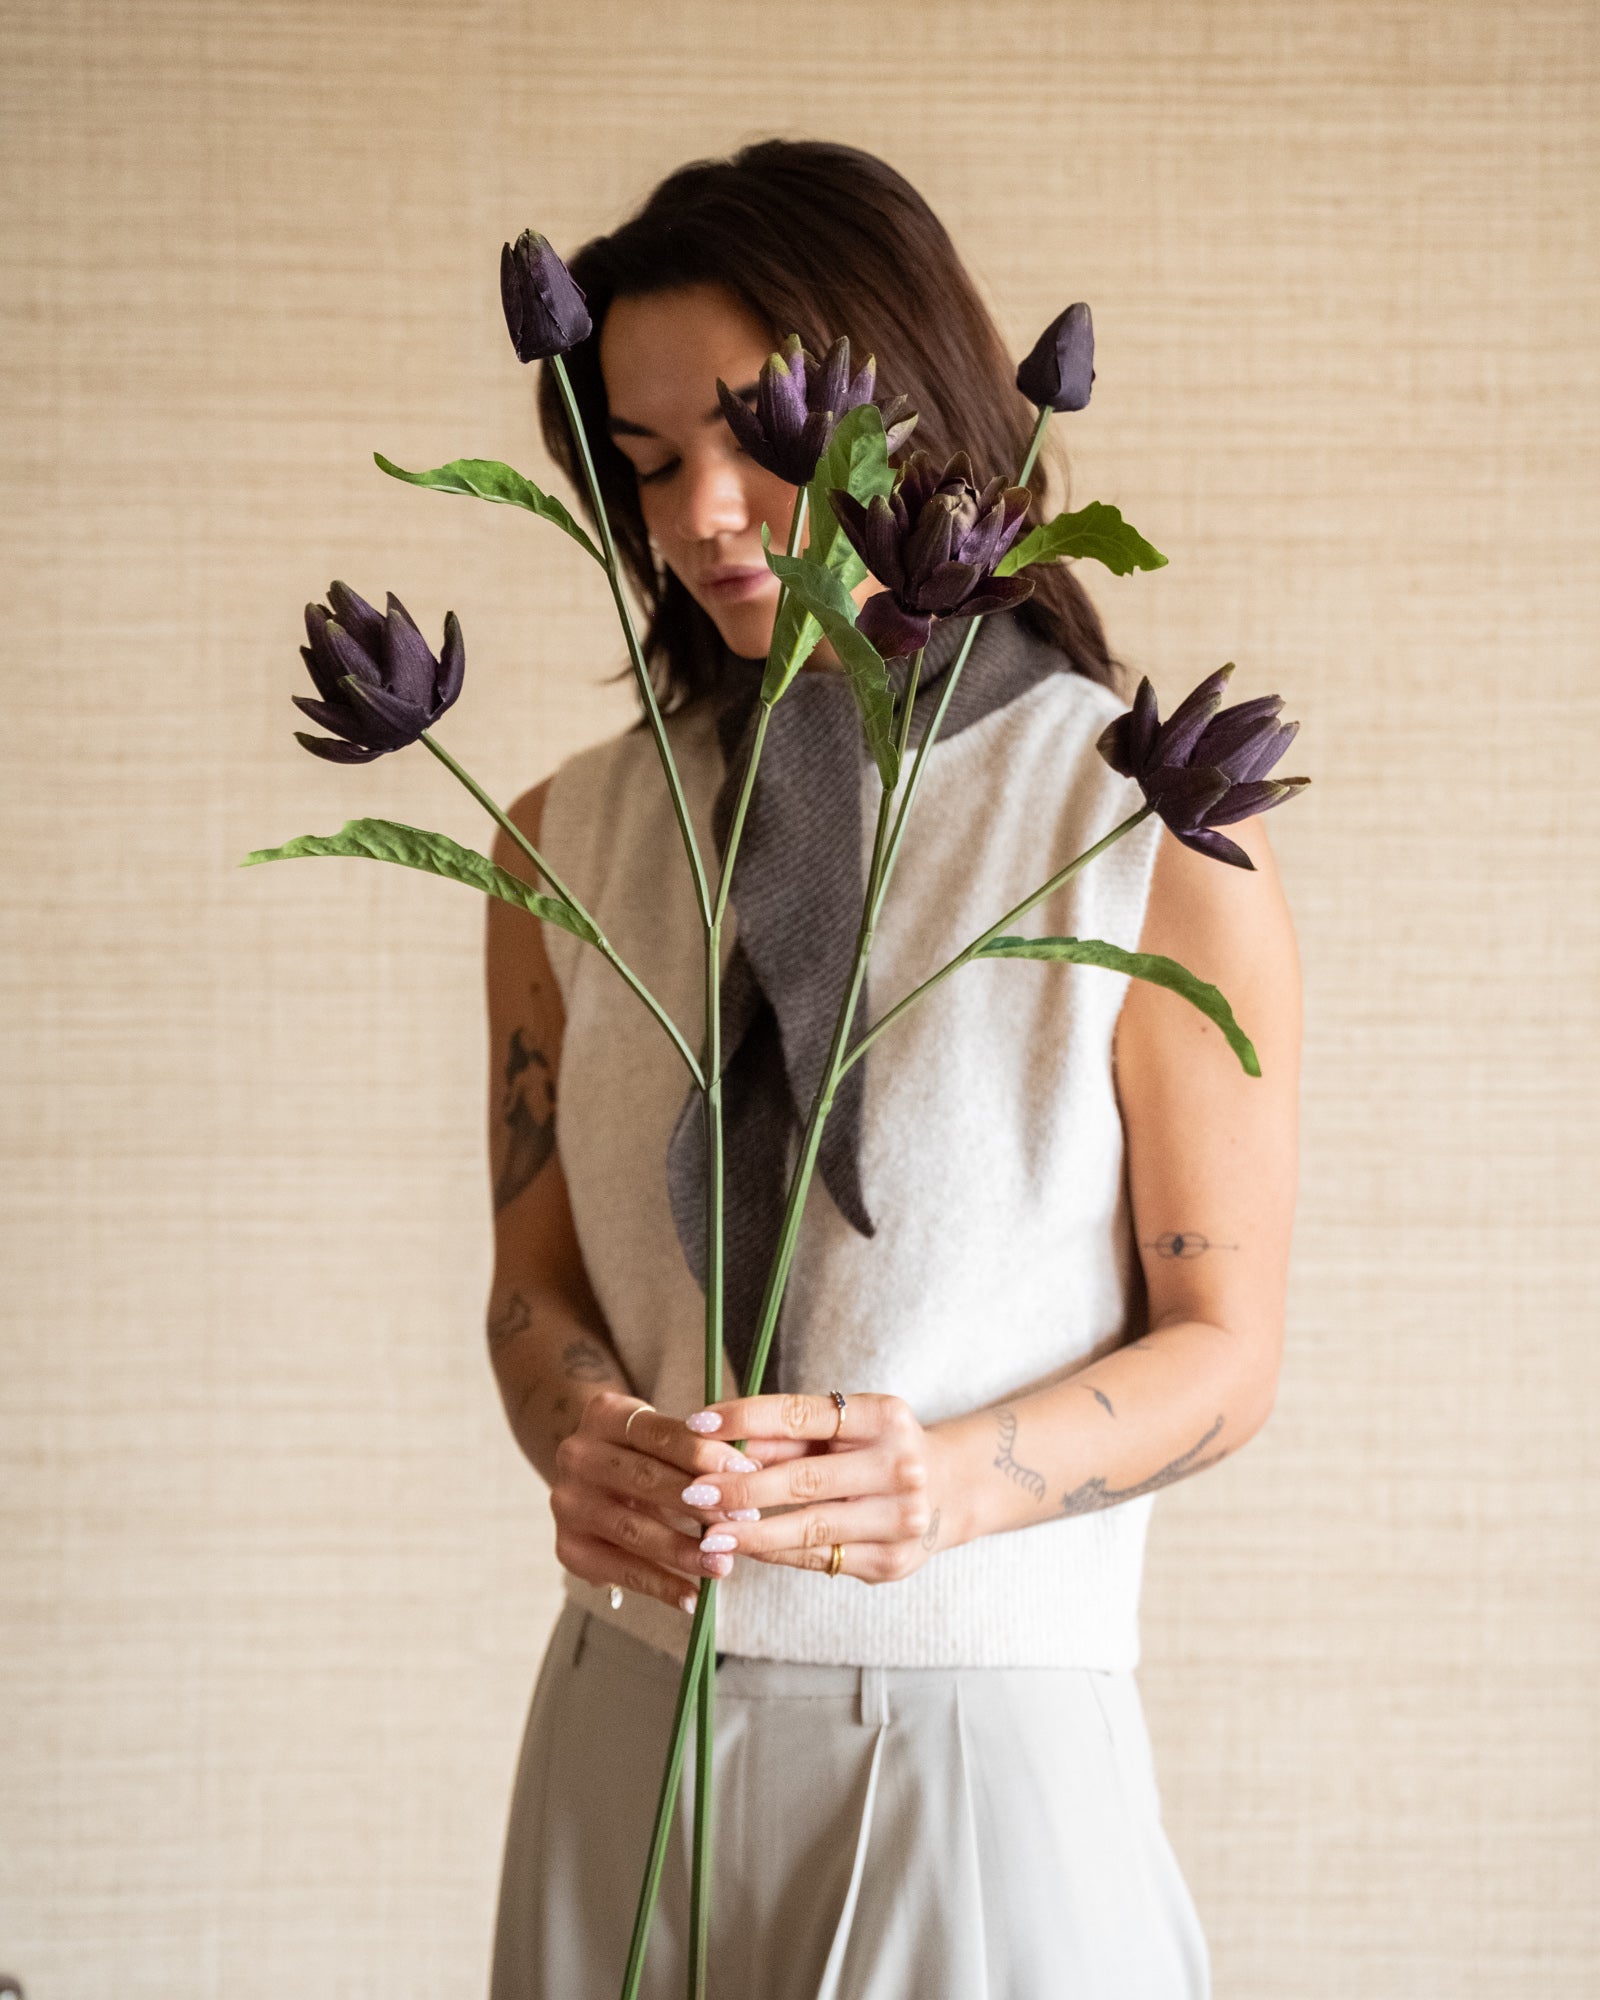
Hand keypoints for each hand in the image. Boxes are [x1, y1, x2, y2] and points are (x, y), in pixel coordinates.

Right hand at [550, 1391, 762, 1615]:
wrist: (591, 1474)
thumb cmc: (644, 1451)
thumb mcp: (661, 1436)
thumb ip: (694, 1450)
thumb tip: (747, 1475)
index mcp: (604, 1415)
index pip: (659, 1433)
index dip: (705, 1453)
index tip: (747, 1471)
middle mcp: (577, 1455)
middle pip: (645, 1480)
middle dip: (700, 1503)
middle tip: (744, 1522)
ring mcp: (568, 1504)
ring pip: (633, 1529)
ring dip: (684, 1551)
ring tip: (723, 1564)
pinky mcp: (568, 1548)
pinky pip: (621, 1571)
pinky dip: (660, 1586)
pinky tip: (692, 1596)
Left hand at [675, 1392, 942, 1583]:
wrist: (951, 1490)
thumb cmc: (877, 1449)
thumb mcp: (846, 1426)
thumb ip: (789, 1435)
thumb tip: (719, 1444)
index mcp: (885, 1417)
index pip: (804, 1415)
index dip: (747, 1418)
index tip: (698, 1424)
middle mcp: (899, 1466)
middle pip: (805, 1479)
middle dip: (740, 1488)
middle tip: (692, 1493)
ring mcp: (900, 1519)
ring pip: (809, 1528)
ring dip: (751, 1533)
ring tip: (707, 1535)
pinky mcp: (890, 1562)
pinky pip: (819, 1559)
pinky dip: (776, 1554)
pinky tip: (743, 1550)